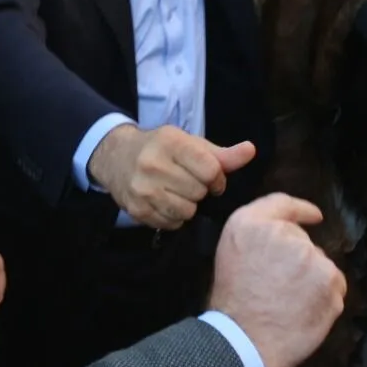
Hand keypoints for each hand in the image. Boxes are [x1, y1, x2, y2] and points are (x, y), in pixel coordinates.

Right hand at [87, 124, 256, 229]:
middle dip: (200, 191)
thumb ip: (222, 154)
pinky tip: (166, 203)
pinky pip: (171, 223)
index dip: (217, 178)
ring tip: (178, 194)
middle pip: (198, 192)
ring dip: (188, 206)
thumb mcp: (190, 145)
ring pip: (186, 211)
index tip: (211, 178)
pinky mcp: (136, 209)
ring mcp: (141, 188)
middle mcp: (153, 164)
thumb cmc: (162, 149)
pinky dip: (174, 218)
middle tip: (189, 184)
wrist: (116, 157)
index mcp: (171, 142)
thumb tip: (251, 151)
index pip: (210, 169)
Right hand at [206, 194, 344, 366]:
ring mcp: (311, 256)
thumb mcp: (230, 253)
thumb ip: (257, 233)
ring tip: (290, 302)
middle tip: (279, 286)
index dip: (302, 210)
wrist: (245, 343)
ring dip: (312, 279)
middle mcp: (285, 234)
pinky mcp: (331, 281)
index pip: (283, 204)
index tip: (315, 217)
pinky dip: (325, 297)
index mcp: (251, 224)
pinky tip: (306, 311)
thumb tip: (292, 230)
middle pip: (303, 240)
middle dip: (297, 259)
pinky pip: (335, 285)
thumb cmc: (233, 303)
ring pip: (320, 263)